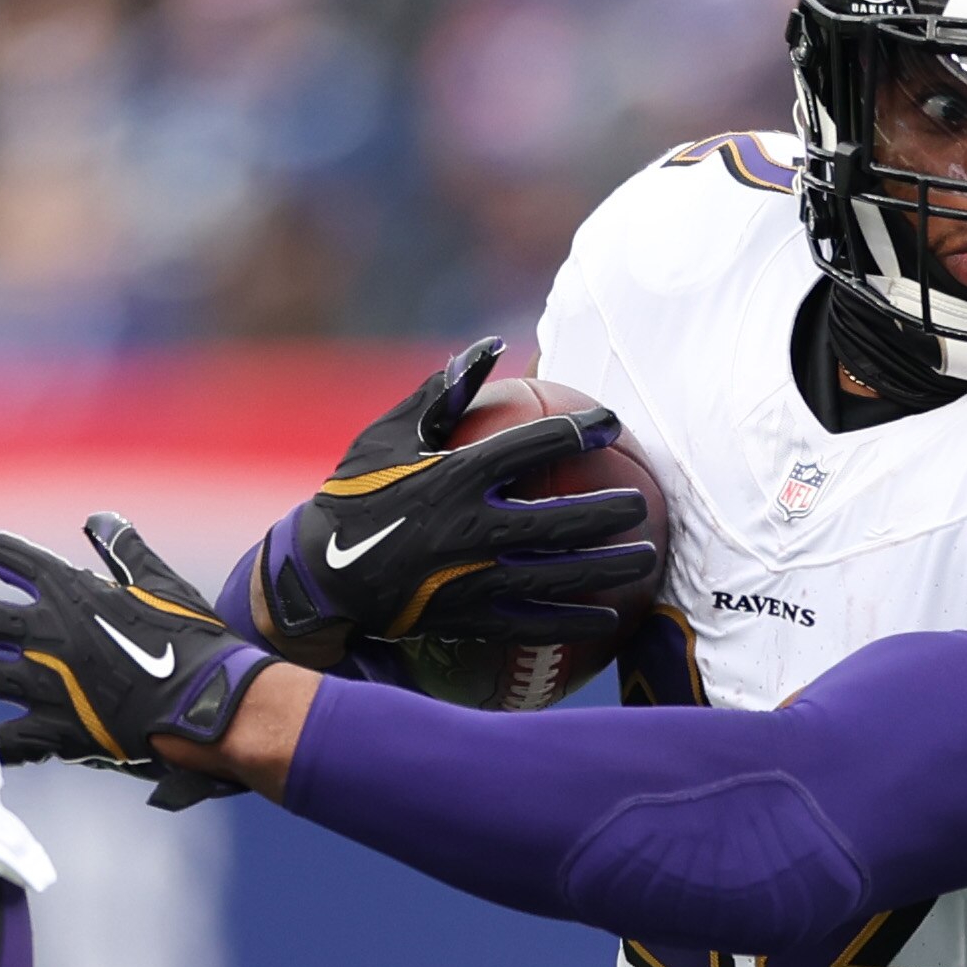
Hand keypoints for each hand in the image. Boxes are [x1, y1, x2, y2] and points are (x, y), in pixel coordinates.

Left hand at [0, 513, 272, 809]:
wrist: (210, 702)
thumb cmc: (191, 639)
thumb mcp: (160, 582)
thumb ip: (124, 548)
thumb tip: (98, 518)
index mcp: (73, 594)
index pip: (17, 558)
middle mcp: (50, 635)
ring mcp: (50, 684)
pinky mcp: (59, 729)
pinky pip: (10, 740)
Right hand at [253, 337, 655, 650]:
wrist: (319, 576)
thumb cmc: (355, 494)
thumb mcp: (390, 434)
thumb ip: (444, 392)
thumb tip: (491, 345)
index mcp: (454, 475)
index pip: (535, 445)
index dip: (582, 429)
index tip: (612, 423)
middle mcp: (469, 527)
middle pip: (560, 518)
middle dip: (609, 511)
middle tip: (641, 503)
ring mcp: (472, 577)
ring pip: (557, 575)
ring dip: (609, 568)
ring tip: (647, 559)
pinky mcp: (468, 617)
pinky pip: (533, 621)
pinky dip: (574, 619)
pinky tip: (610, 617)